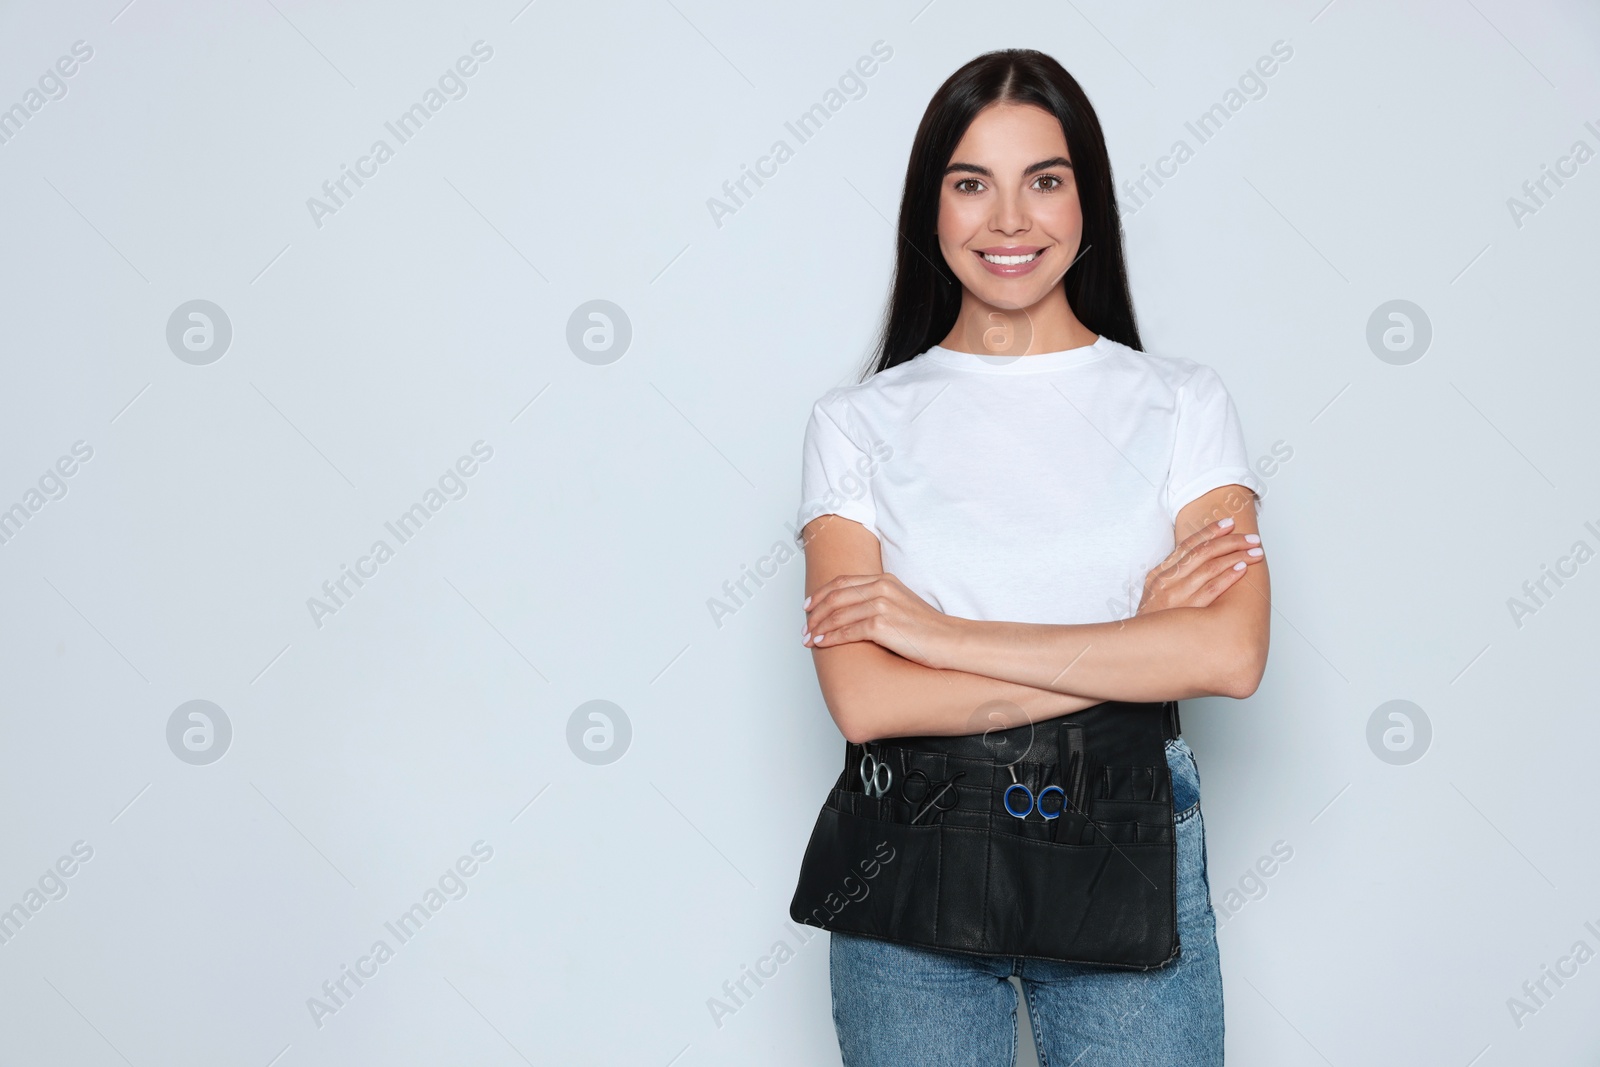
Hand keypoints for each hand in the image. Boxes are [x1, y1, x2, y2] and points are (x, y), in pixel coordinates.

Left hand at [802, 572, 958, 667]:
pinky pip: (846, 632)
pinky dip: (830, 637)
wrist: (951, 641)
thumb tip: (851, 613)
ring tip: (808, 639)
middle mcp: (881, 588)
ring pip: (837, 614)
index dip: (820, 594)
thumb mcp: (901, 604)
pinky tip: (821, 643)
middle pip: (835, 596)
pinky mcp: (881, 625)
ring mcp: (881, 605)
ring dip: (818, 627)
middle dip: (815, 613)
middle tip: (804, 628)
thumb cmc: (928, 629)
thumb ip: (878, 601)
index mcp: (885, 580)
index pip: (842, 582)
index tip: (808, 606)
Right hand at [1138, 517, 1263, 613]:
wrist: (1138, 650)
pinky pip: (1212, 589)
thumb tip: (1199, 563)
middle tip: (1252, 539)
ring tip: (1255, 552)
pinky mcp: (1186, 612)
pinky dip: (1228, 577)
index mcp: (1158, 574)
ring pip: (1210, 567)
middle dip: (1231, 541)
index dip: (1211, 531)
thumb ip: (1172, 579)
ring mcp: (1175, 596)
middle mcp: (1165, 581)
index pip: (1188, 545)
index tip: (1230, 523)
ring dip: (1236, 556)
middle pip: (1203, 552)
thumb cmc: (1153, 625)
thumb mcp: (1155, 596)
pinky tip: (1242, 569)